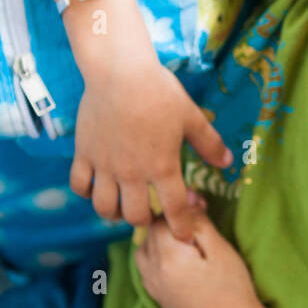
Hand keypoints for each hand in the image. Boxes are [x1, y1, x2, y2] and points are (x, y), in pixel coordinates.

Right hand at [70, 53, 233, 240]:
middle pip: (136, 216)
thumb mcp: (191, 117)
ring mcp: (105, 165)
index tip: (184, 236)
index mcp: (162, 166)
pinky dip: (87, 193)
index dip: (181, 227)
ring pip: (105, 208)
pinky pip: (79, 186)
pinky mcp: (84, 154)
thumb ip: (209, 143)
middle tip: (152, 212)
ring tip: (122, 206)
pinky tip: (96, 188)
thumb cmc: (159, 92)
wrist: (120, 71)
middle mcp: (132, 172)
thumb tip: (227, 162)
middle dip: (147, 220)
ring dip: (115, 214)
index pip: (175, 208)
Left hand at [133, 194, 264, 307]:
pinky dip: (156, 255)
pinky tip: (177, 257)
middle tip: (197, 218)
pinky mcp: (157, 297)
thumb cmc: (232, 287)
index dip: (179, 207)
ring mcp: (152, 287)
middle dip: (170, 222)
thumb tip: (187, 200)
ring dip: (159, 238)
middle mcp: (152, 272)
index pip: (161, 219)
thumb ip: (199, 223)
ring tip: (185, 239)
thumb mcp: (219, 249)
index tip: (200, 203)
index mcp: (167, 257)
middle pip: (150, 233)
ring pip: (144, 249)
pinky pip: (145, 267)